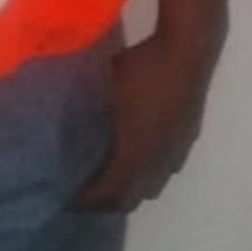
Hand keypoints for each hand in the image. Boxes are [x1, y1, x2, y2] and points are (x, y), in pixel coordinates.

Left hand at [71, 29, 216, 211]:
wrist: (187, 50)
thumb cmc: (142, 68)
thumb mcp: (103, 87)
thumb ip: (86, 110)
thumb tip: (65, 118)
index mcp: (135, 156)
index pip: (106, 194)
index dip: (83, 200)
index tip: (63, 197)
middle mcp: (158, 163)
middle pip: (130, 199)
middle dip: (105, 201)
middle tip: (83, 191)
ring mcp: (176, 151)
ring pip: (151, 186)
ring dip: (129, 188)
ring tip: (108, 176)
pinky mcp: (187, 137)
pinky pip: (165, 169)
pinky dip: (148, 171)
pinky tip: (138, 154)